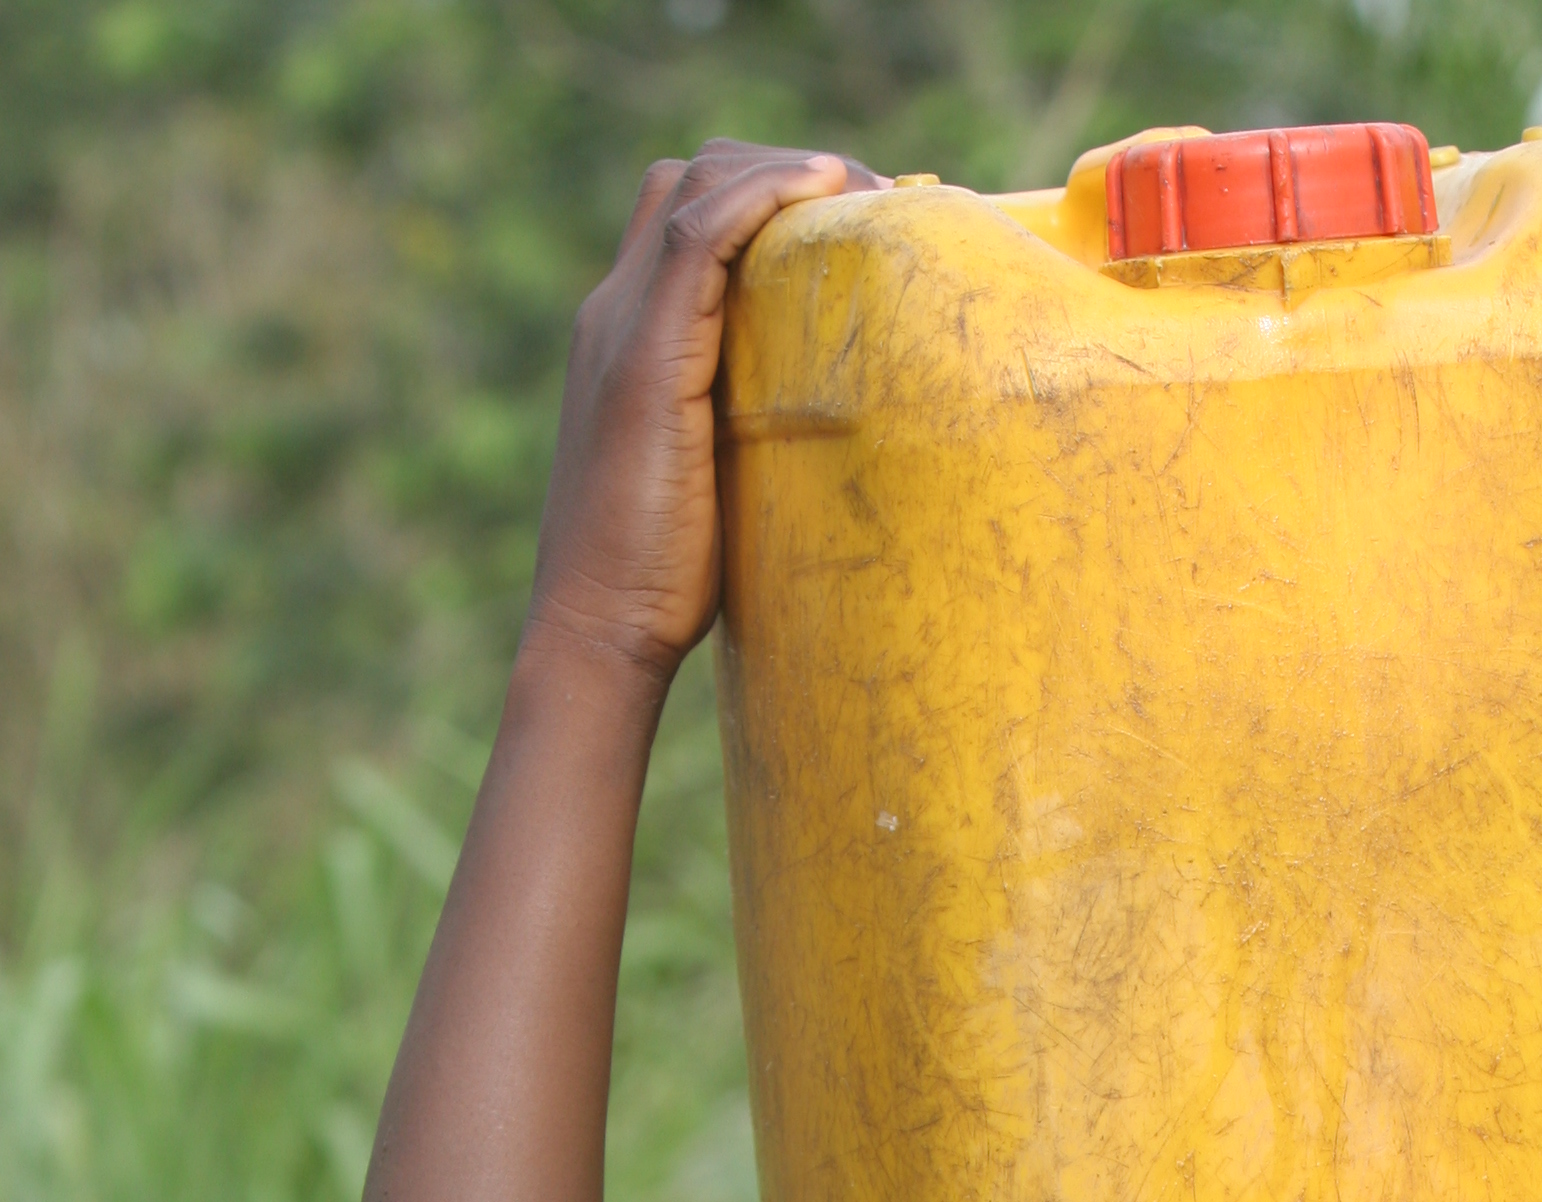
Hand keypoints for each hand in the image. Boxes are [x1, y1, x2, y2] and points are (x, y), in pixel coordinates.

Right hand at [526, 140, 884, 687]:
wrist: (599, 629)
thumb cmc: (665, 580)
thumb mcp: (720, 477)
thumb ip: (750, 426)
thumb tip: (835, 426)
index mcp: (629, 336)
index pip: (689, 214)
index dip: (771, 193)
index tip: (858, 221)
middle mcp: (614, 313)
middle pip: (694, 178)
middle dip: (788, 171)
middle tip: (880, 204)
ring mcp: (623, 328)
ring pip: (698, 186)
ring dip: (788, 173)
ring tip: (872, 196)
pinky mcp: (644, 359)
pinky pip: (698, 235)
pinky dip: (761, 196)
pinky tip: (823, 191)